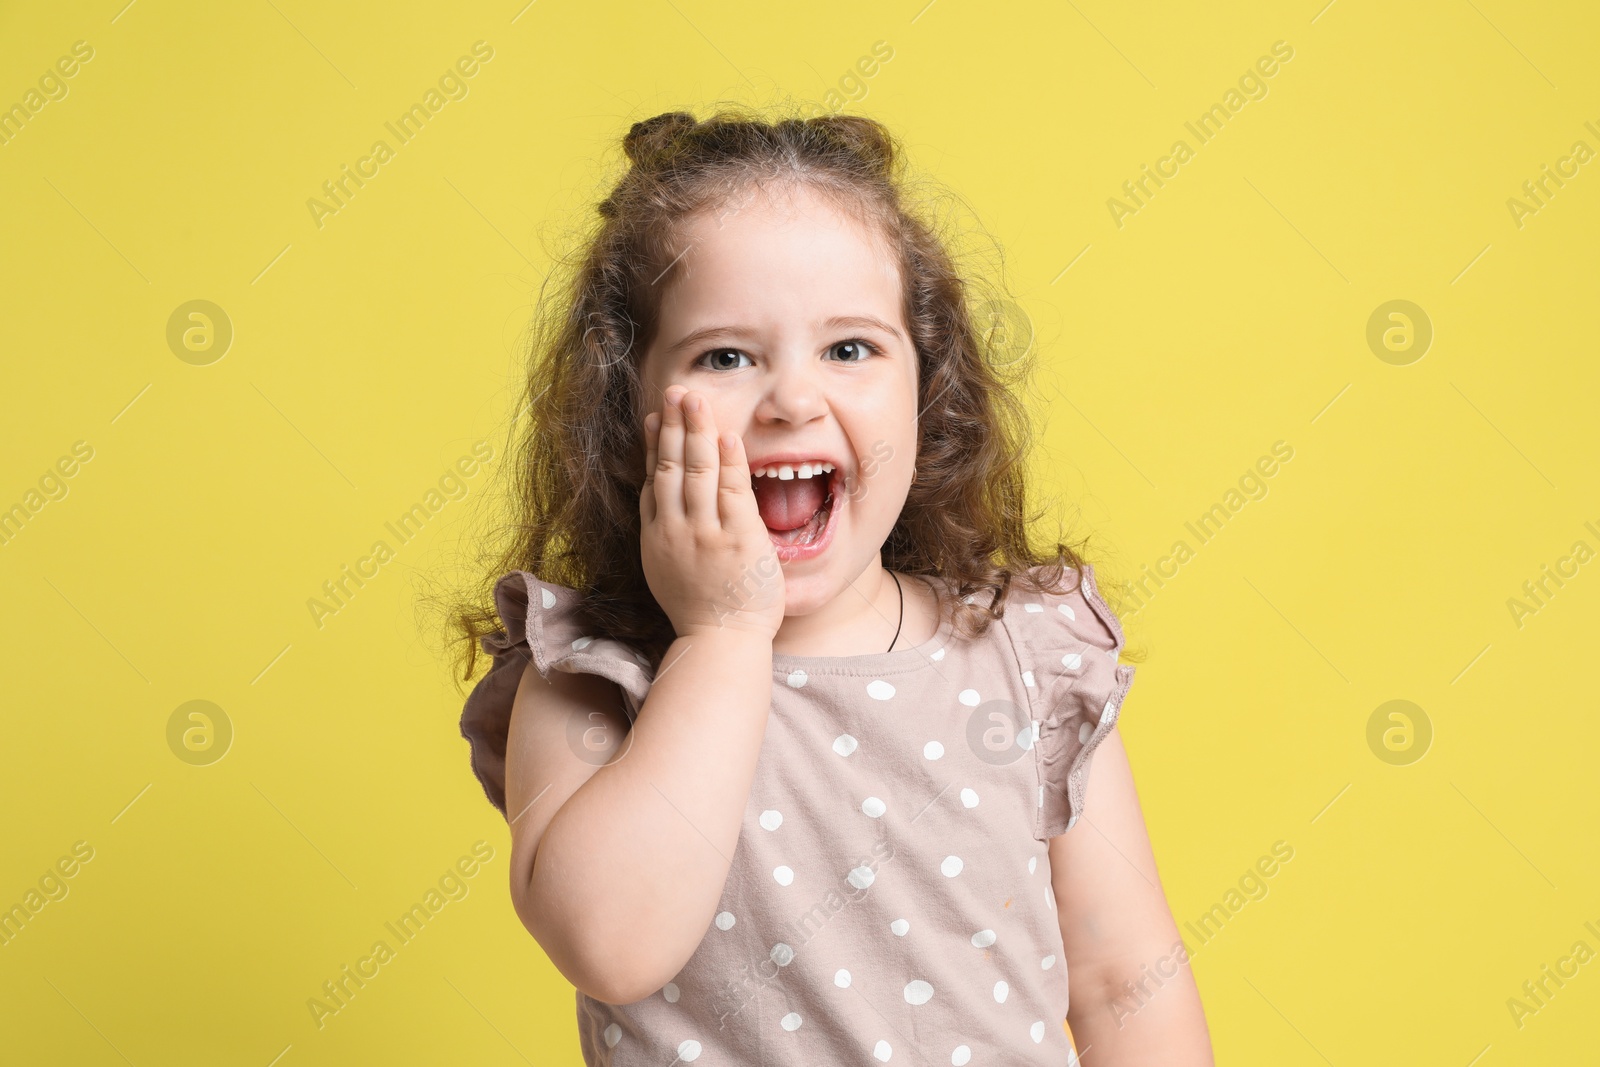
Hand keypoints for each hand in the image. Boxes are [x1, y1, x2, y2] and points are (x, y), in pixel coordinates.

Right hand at [640, 385, 785, 640]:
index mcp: (657, 539)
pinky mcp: (736, 537)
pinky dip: (727, 459)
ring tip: (694, 398)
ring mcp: (704, 533)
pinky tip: (725, 434)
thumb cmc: (703, 617)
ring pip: (695, 470)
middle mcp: (675, 530)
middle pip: (668, 466)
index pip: (652, 482)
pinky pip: (731, 489)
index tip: (654, 419)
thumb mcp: (668, 575)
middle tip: (674, 392)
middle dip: (671, 425)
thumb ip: (666, 542)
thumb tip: (667, 515)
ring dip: (695, 430)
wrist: (720, 644)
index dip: (652, 446)